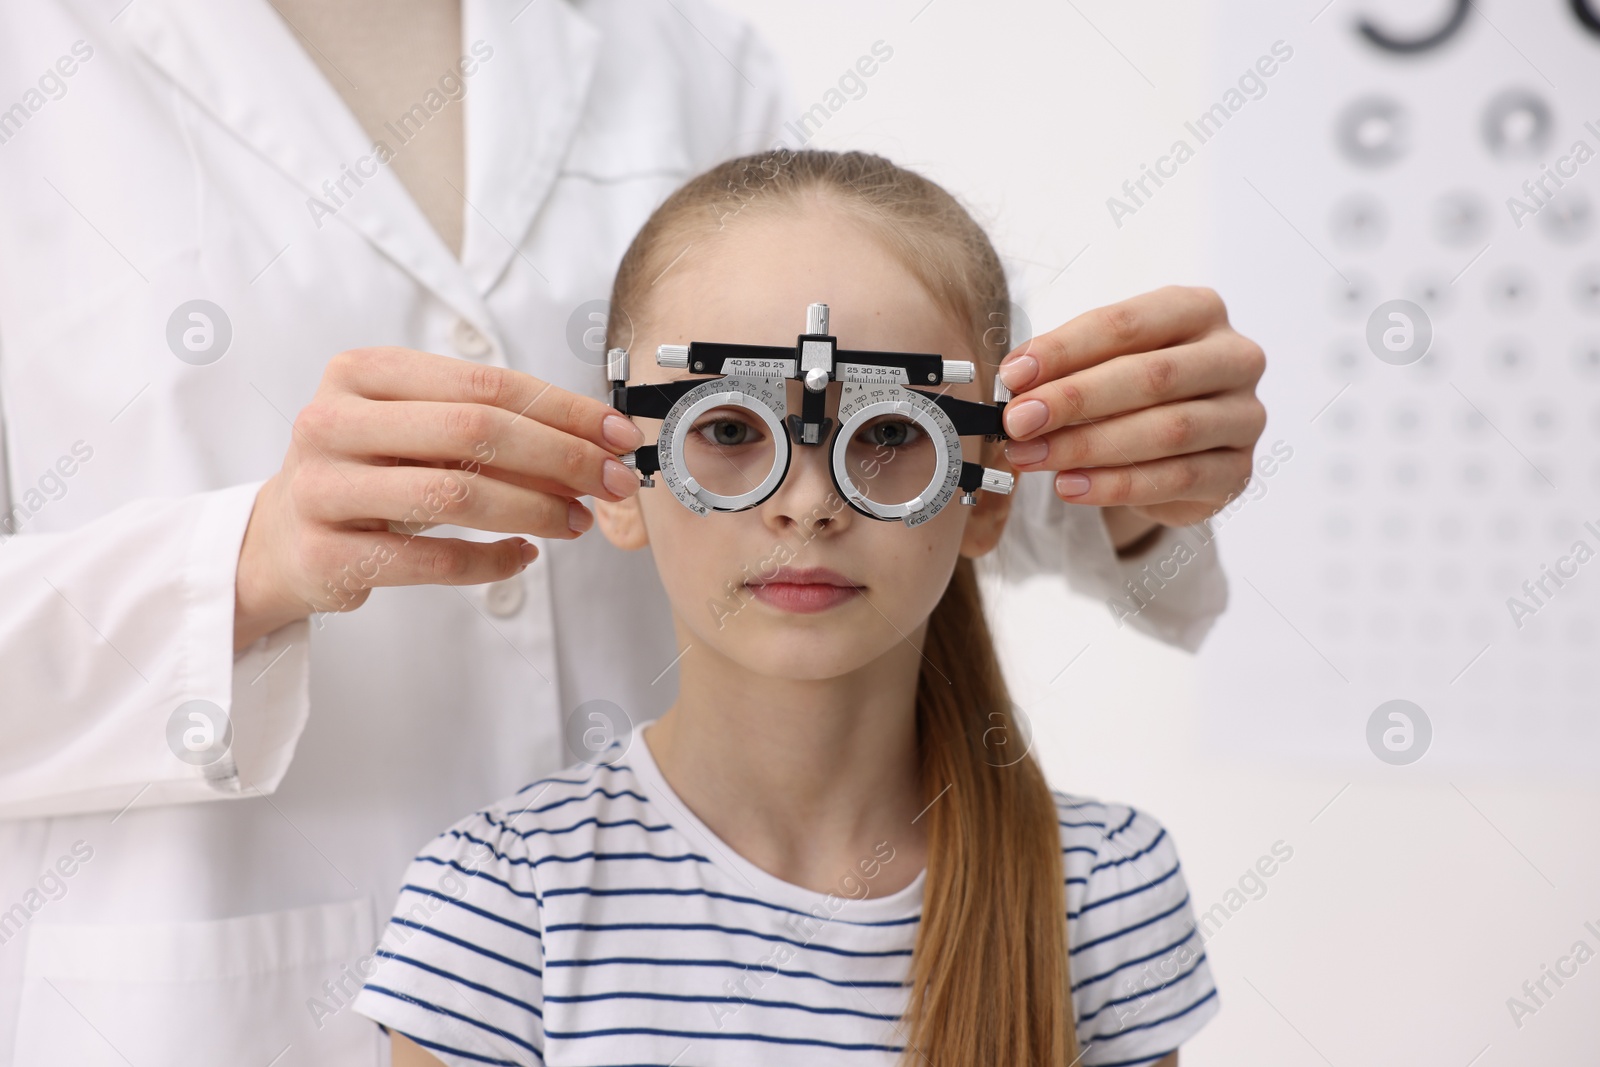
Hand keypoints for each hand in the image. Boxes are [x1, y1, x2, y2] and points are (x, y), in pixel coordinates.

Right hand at [233, 347, 643, 649]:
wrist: (282, 538)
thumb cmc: (371, 471)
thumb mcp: (417, 430)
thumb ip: (490, 424)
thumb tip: (597, 444)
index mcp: (363, 372)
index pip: (485, 383)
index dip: (563, 410)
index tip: (618, 436)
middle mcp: (333, 421)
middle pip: (475, 432)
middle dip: (561, 458)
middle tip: (613, 482)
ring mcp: (322, 488)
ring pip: (455, 494)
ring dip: (535, 510)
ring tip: (576, 522)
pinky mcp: (325, 554)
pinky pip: (430, 561)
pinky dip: (490, 561)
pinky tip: (523, 557)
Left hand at [996, 285, 1265, 535]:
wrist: (1176, 449)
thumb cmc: (1132, 391)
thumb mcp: (1100, 362)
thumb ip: (1065, 366)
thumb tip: (1016, 381)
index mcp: (1198, 310)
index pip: (1127, 323)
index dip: (1065, 349)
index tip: (1013, 375)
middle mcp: (1233, 357)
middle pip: (1151, 376)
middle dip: (1074, 400)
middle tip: (1018, 422)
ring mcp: (1243, 416)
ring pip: (1167, 431)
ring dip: (1087, 447)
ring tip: (1032, 458)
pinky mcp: (1238, 471)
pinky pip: (1176, 479)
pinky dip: (1116, 485)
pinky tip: (1069, 486)